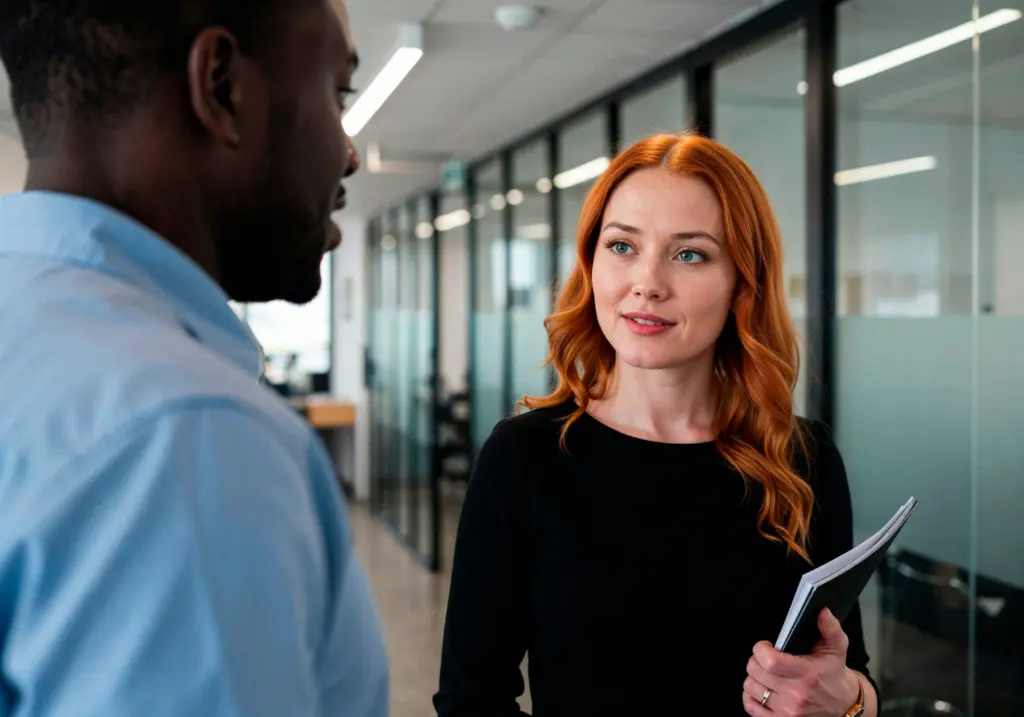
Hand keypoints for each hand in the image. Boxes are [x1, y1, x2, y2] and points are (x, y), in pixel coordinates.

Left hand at [742, 608, 860, 716]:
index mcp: (807, 674)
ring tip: (766, 673)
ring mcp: (787, 711)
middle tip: (766, 659)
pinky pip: (751, 707)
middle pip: (755, 671)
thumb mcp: (837, 648)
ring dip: (754, 678)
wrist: (844, 707)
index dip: (760, 649)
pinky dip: (751, 696)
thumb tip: (823, 611)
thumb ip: (830, 627)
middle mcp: (795, 695)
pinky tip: (762, 689)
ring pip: (750, 687)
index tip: (765, 646)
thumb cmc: (835, 676)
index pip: (769, 661)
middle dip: (756, 660)